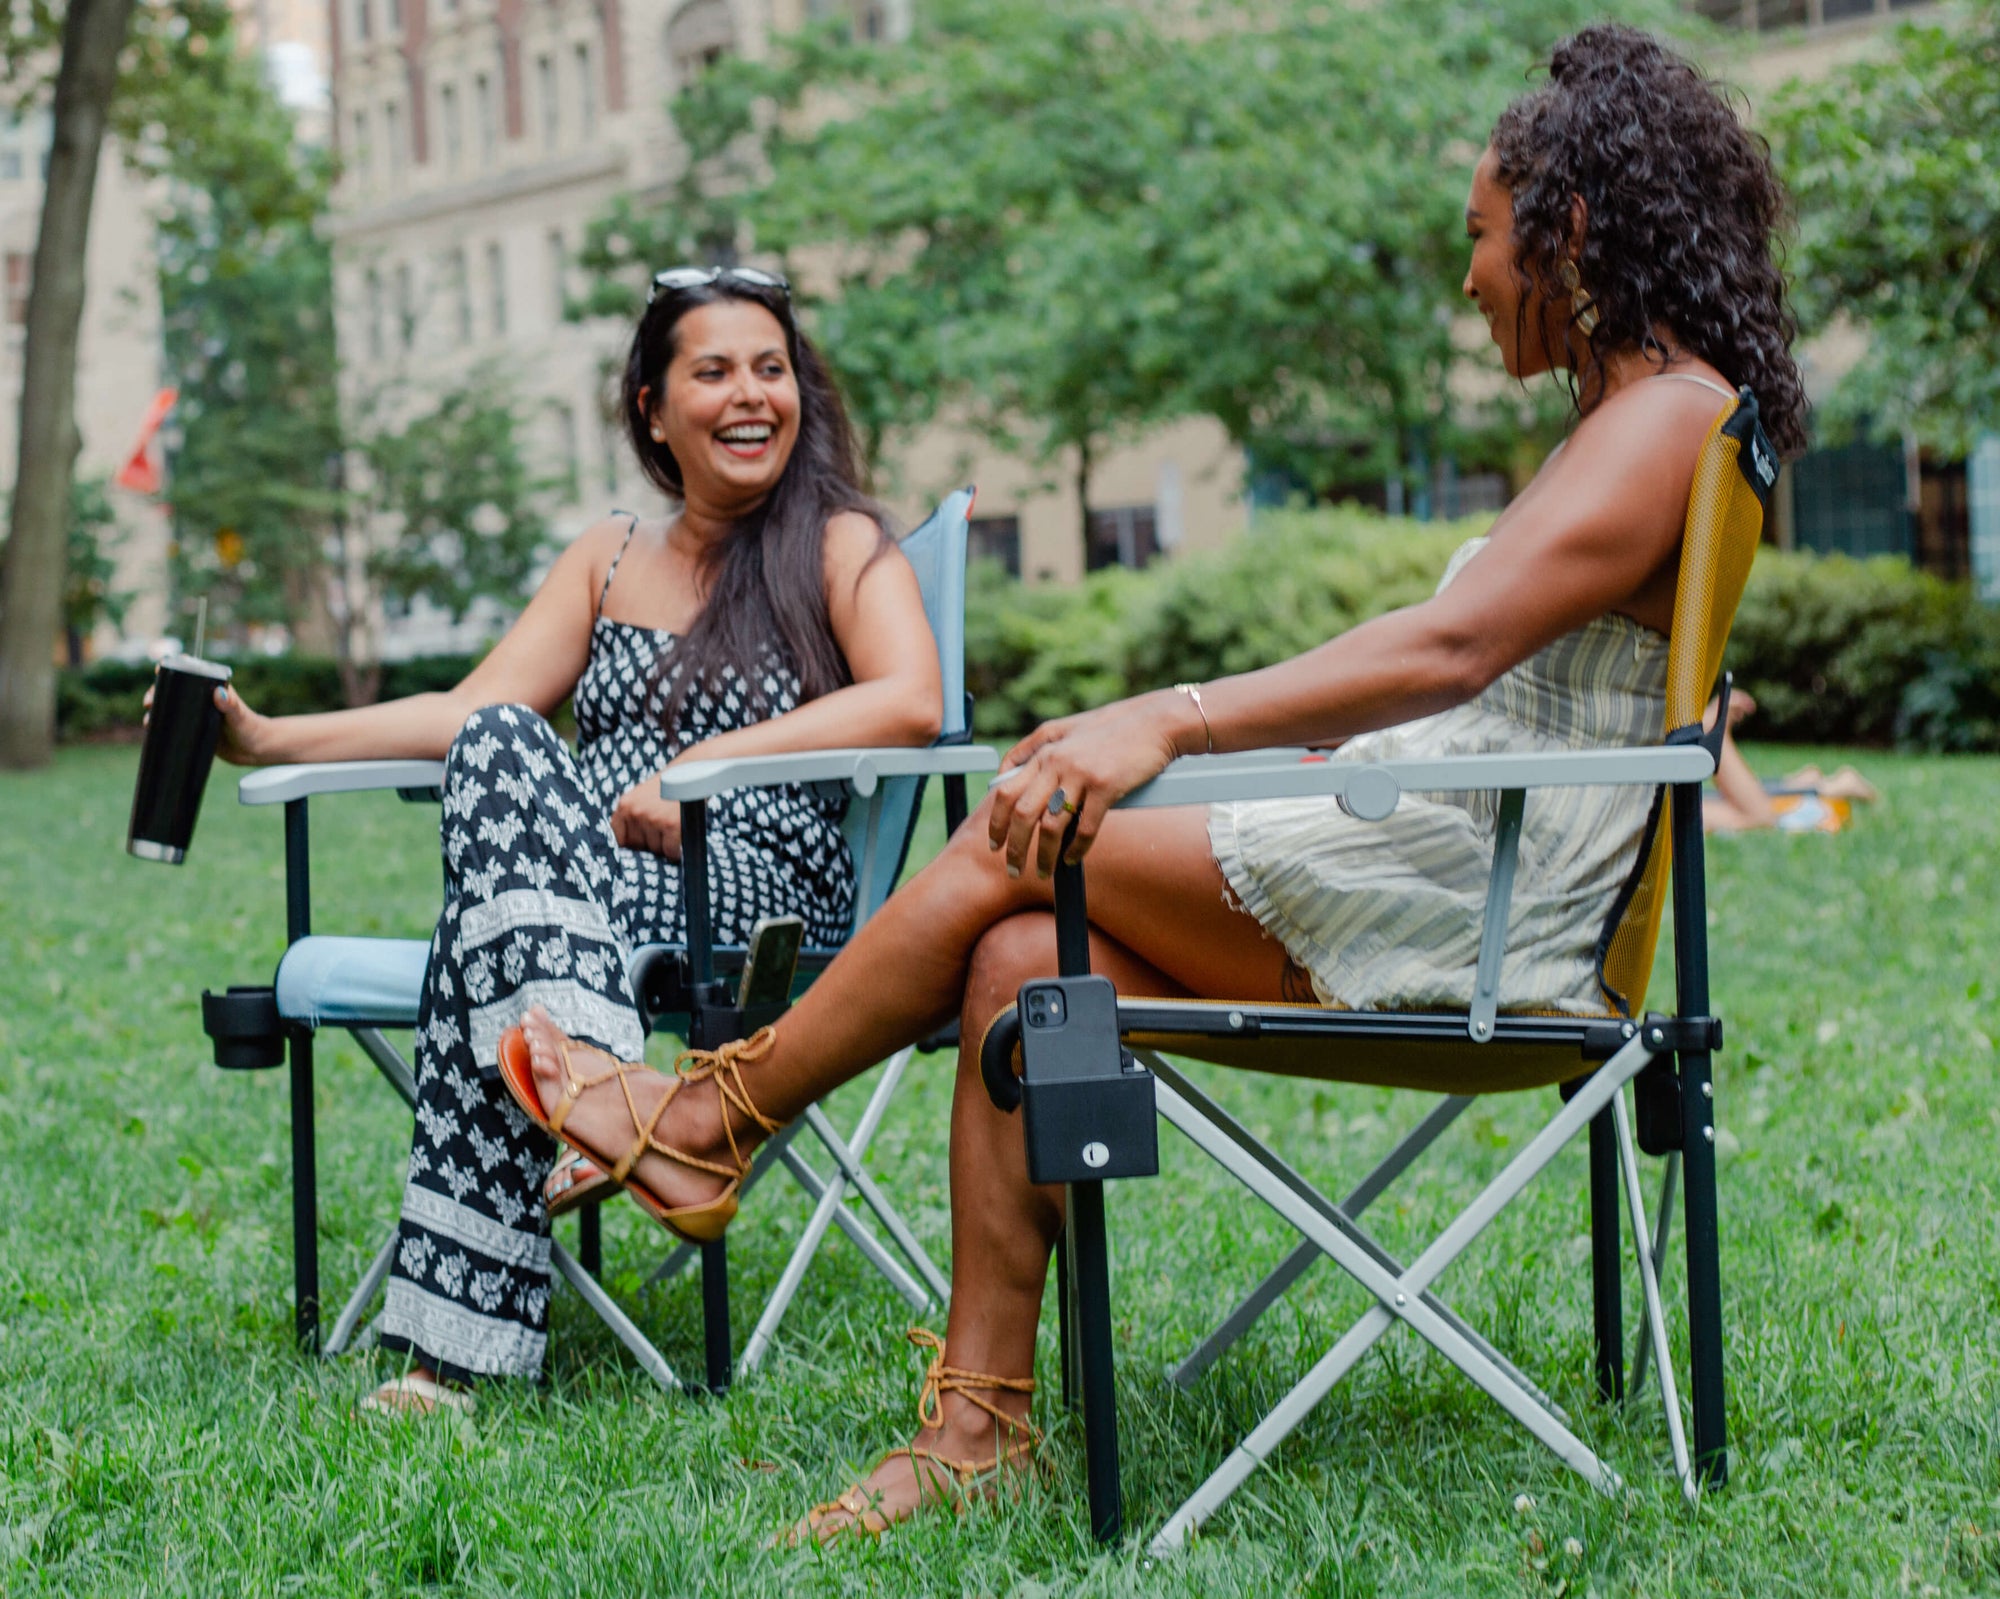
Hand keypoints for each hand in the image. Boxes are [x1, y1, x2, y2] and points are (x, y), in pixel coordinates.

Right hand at [144, 675, 268, 764]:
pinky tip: (151, 729)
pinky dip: (161, 724)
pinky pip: (174, 723)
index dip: (174, 666)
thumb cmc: (251, 729)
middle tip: (149, 702)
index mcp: (212, 688)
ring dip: (157, 710)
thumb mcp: (239, 716)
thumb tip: (219, 693)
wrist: (254, 751)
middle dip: (158, 691)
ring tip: (149, 719)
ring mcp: (196, 714)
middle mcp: (202, 699)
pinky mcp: (193, 729)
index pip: (191, 671)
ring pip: (171, 706)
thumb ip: (230, 705)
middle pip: (175, 689)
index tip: (159, 669)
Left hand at [611, 774, 681, 857]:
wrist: (691, 773)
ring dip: (665, 846)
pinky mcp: (670, 825)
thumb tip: (633, 847)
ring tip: (673, 832)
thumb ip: (634, 817)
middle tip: (663, 833)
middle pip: (638, 846)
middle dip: (651, 843)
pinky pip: (670, 851)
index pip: (620, 839)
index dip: (634, 842)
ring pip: (655, 849)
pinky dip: (676, 851)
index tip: (645, 842)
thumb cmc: (668, 788)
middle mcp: (635, 812)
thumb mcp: (642, 797)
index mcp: (625, 805)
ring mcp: (652, 819)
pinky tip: (680, 844)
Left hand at [986, 691, 1187, 877]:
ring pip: (1050, 826)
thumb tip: (1007, 769)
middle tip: (1012, 868)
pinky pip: (1084, 828)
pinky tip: (1072, 859)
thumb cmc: (1115, 726)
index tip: (995, 843)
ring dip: (1043, 856)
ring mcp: (1080, 774)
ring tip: (1042, 872)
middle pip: (1021, 814)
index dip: (996, 822)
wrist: (1156, 721)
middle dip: (1013, 847)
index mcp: (1044, 751)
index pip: (1005, 791)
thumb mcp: (1067, 727)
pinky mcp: (1106, 786)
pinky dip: (1076, 850)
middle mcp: (1056, 761)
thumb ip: (1036, 746)